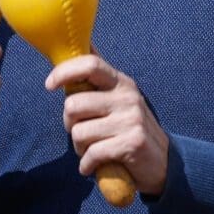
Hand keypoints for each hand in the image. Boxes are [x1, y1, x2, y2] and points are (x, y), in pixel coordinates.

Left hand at [47, 55, 168, 196]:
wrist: (164, 163)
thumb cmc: (129, 130)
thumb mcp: (118, 101)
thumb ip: (98, 81)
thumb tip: (79, 45)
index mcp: (121, 83)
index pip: (90, 65)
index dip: (64, 72)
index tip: (50, 84)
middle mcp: (127, 97)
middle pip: (73, 104)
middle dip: (69, 124)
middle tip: (81, 134)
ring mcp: (131, 120)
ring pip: (79, 132)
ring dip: (79, 148)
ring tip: (91, 151)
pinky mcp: (131, 143)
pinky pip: (92, 154)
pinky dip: (86, 165)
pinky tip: (92, 167)